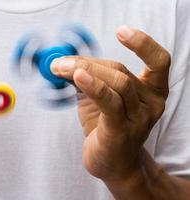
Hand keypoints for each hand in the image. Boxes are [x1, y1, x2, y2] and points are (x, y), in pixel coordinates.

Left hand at [50, 26, 170, 181]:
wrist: (113, 164)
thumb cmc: (107, 127)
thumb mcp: (99, 98)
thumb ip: (88, 78)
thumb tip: (63, 61)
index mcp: (151, 92)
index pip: (158, 62)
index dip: (143, 44)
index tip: (122, 31)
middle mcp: (150, 104)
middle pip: (120, 71)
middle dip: (87, 62)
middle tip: (60, 62)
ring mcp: (137, 119)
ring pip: (117, 83)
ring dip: (85, 71)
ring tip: (60, 68)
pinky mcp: (121, 131)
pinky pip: (109, 103)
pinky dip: (93, 86)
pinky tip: (78, 77)